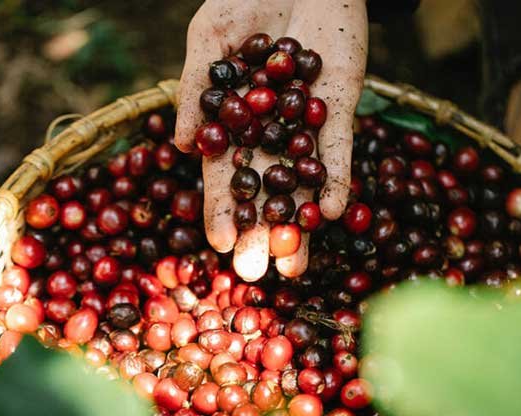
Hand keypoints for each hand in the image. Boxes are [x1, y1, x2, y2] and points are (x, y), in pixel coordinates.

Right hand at [175, 0, 367, 280]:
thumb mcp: (208, 38)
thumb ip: (194, 88)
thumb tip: (180, 143)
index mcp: (233, 126)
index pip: (226, 177)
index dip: (223, 211)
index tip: (220, 245)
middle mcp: (269, 136)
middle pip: (264, 192)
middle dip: (260, 232)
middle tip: (256, 271)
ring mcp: (306, 128)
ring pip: (301, 184)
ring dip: (298, 223)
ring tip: (295, 264)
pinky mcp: (340, 112)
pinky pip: (338, 151)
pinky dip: (336, 180)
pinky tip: (332, 212)